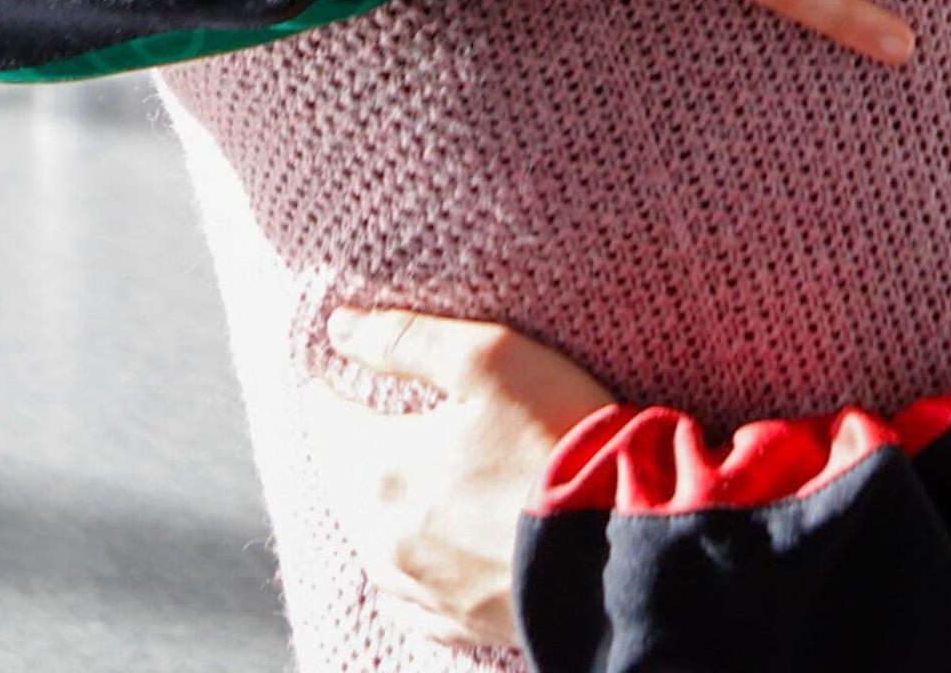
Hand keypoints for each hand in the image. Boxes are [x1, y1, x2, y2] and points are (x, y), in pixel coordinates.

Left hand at [313, 306, 613, 653]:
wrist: (620, 548)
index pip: (329, 422)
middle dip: (347, 446)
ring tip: (385, 474)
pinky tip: (416, 551)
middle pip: (344, 483)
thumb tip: (341, 328)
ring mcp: (422, 590)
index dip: (329, 390)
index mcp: (384, 470)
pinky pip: (406, 595)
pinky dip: (402, 564)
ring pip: (370, 541)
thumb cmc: (557, 440)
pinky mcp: (459, 623)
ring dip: (371, 504)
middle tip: (355, 417)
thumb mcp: (489, 359)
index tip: (330, 374)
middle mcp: (387, 539)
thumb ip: (408, 338)